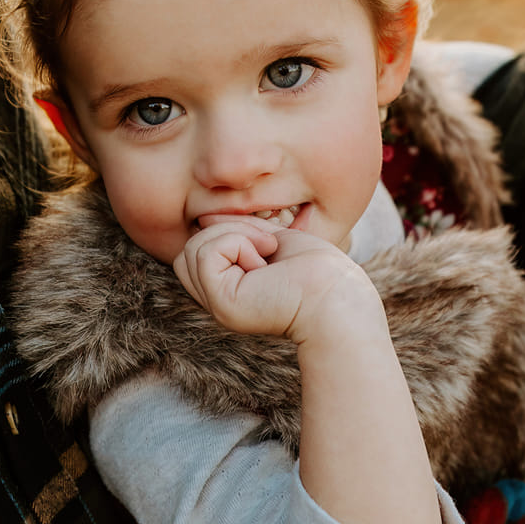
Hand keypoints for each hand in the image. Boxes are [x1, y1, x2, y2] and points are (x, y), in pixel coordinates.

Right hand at [173, 219, 377, 343]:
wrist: (337, 295)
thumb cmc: (315, 269)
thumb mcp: (268, 240)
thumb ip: (235, 232)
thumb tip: (203, 218)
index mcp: (228, 289)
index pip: (196, 251)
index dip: (223, 233)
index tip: (265, 240)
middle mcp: (218, 301)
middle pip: (187, 250)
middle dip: (226, 231)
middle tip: (267, 245)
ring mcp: (218, 305)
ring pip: (193, 248)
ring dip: (235, 235)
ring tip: (267, 253)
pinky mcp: (223, 303)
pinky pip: (206, 253)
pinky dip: (238, 243)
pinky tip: (265, 261)